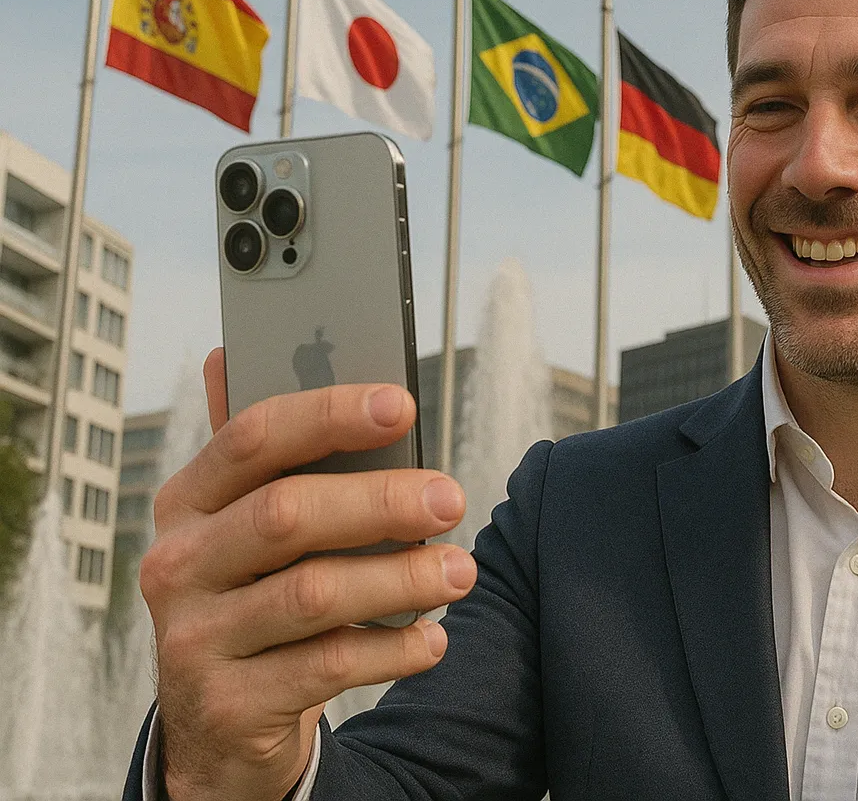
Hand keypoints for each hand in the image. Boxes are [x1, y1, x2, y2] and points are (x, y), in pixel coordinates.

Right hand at [142, 349, 476, 800]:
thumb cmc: (258, 595)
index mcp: (188, 501)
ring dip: (402, 578)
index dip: (330, 414)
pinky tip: (432, 639)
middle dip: (382, 501)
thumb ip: (263, 453)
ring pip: (313, 594)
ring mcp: (195, 638)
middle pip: (287, 514)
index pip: (252, 438)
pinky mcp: (227, 703)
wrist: (219, 725)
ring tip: (459, 571)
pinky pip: (327, 667)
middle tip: (452, 499)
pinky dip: (393, 649)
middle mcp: (178, 565)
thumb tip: (229, 352)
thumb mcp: (248, 525)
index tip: (403, 404)